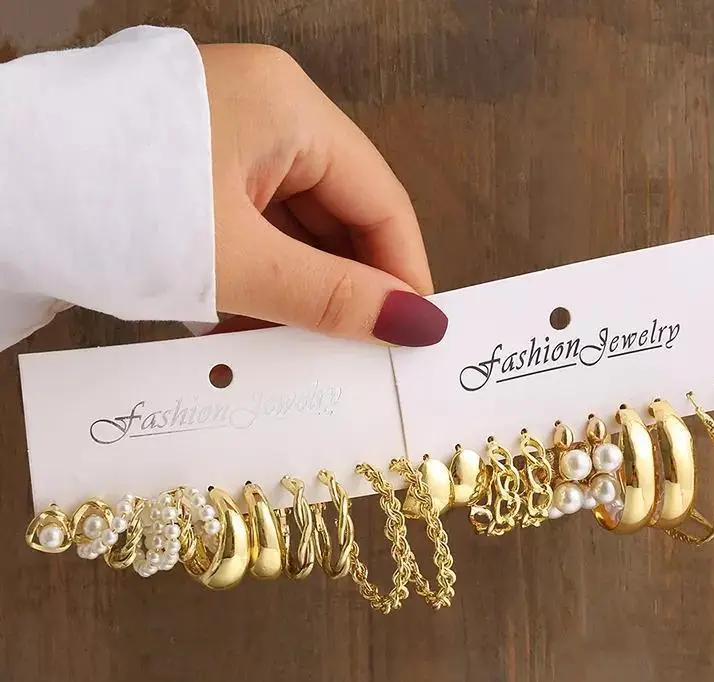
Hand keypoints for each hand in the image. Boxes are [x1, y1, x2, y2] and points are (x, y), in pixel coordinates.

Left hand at [199, 44, 446, 346]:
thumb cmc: (110, 207)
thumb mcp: (236, 261)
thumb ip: (328, 296)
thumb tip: (418, 324)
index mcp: (290, 110)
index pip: (380, 201)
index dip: (403, 274)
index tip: (414, 337)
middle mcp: (264, 113)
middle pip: (337, 216)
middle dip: (344, 290)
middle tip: (353, 355)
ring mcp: (221, 138)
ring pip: (288, 230)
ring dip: (291, 292)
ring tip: (288, 349)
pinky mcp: (188, 169)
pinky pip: (245, 230)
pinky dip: (251, 279)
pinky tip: (242, 324)